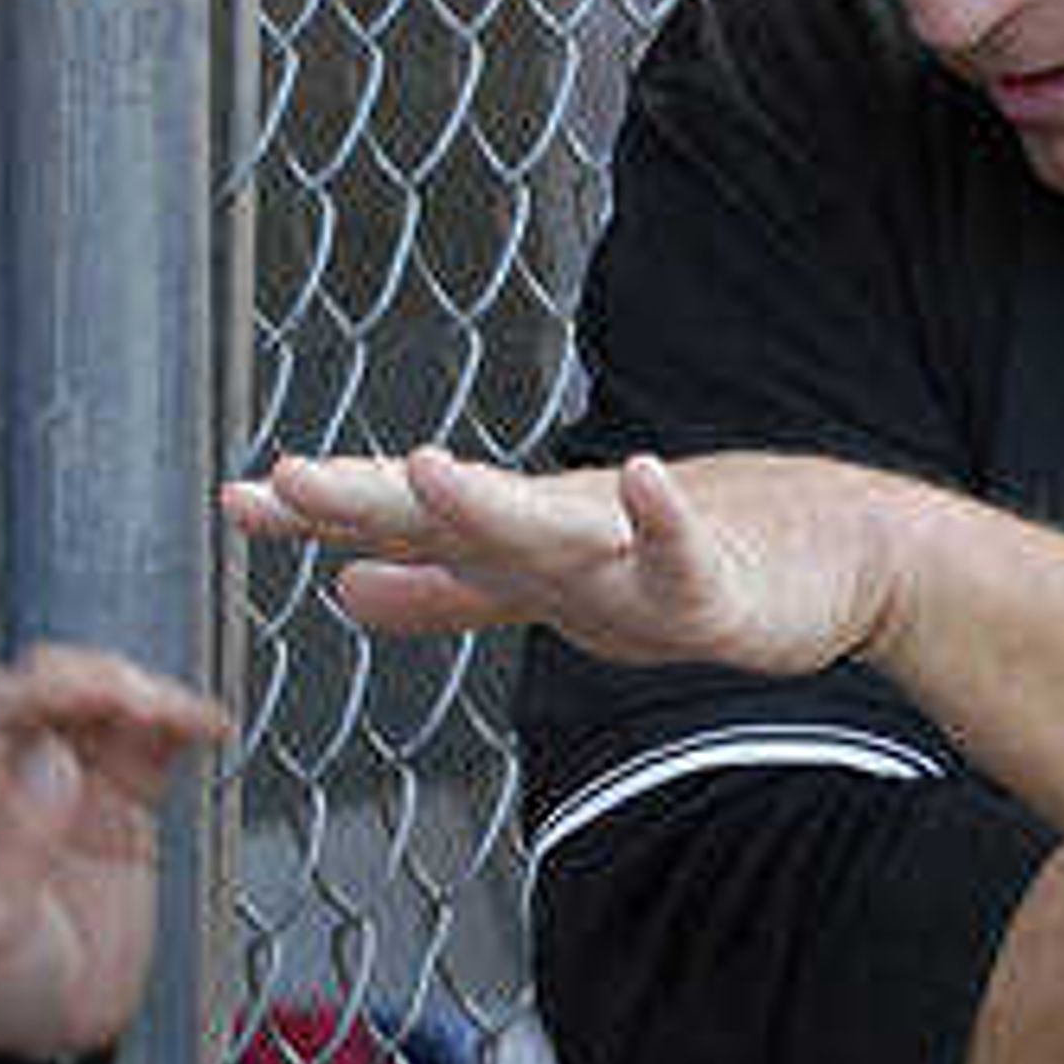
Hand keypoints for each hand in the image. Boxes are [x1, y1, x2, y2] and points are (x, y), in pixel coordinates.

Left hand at [0, 647, 228, 1063]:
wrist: (47, 1041)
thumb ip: (22, 841)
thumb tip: (55, 758)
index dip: (41, 687)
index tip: (90, 694)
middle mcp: (15, 776)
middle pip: (56, 691)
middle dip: (101, 681)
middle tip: (143, 701)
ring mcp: (73, 786)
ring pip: (109, 709)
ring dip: (149, 697)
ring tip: (185, 715)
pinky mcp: (124, 807)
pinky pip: (153, 748)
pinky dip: (182, 728)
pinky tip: (209, 726)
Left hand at [221, 445, 915, 674]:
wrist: (828, 552)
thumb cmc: (682, 562)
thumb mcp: (544, 590)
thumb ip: (446, 593)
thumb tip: (342, 595)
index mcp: (522, 542)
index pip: (405, 523)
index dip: (325, 513)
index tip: (235, 501)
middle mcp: (565, 534)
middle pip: (454, 516)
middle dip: (370, 500)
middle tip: (286, 479)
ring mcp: (636, 553)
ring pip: (554, 530)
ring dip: (492, 501)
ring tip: (427, 468)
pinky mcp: (716, 581)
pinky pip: (685, 553)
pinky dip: (665, 516)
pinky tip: (649, 482)